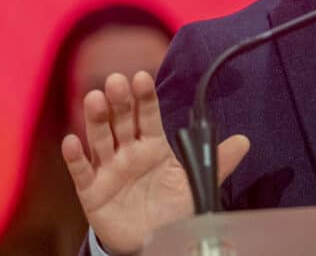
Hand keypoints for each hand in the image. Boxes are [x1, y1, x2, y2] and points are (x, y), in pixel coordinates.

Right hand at [61, 72, 249, 254]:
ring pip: (100, 140)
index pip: (148, 116)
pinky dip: (75, 158)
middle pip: (122, 122)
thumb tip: (245, 141)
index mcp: (153, 146)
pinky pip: (82, 172)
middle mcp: (129, 153)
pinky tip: (71, 141)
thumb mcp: (195, 184)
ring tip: (94, 98)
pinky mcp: (92, 192)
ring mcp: (109, 170)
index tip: (141, 77)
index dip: (144, 97)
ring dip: (96, 119)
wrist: (154, 241)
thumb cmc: (172, 209)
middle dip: (120, 101)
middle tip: (117, 80)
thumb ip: (218, 162)